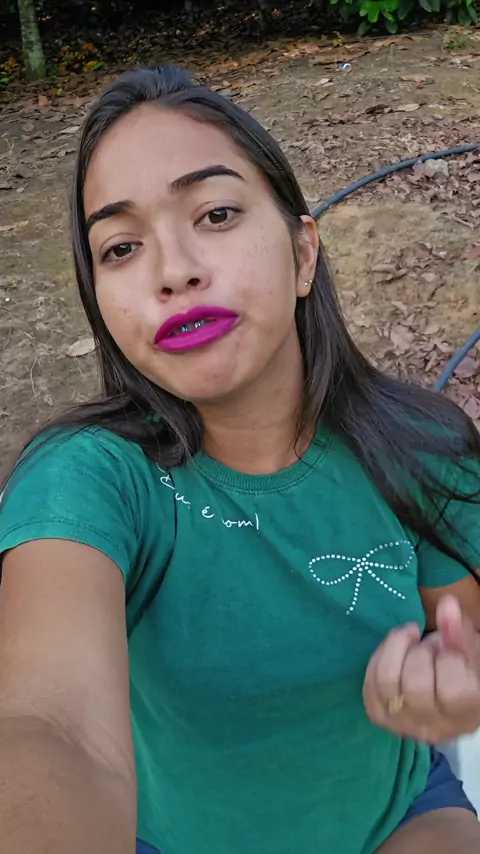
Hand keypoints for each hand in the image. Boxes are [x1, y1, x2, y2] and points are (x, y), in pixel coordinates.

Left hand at [363, 596, 479, 742]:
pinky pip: (370, 681)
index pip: (453, 691)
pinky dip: (381, 656)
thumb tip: (447, 603)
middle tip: (431, 643)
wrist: (442, 696)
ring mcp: (402, 724)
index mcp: (466, 715)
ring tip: (412, 639)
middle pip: (416, 685)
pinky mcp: (378, 715)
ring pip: (387, 680)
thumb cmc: (462, 671)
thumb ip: (459, 631)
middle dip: (422, 651)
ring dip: (398, 648)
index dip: (449, 659)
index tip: (448, 647)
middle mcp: (433, 729)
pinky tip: (396, 650)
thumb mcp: (469, 652)